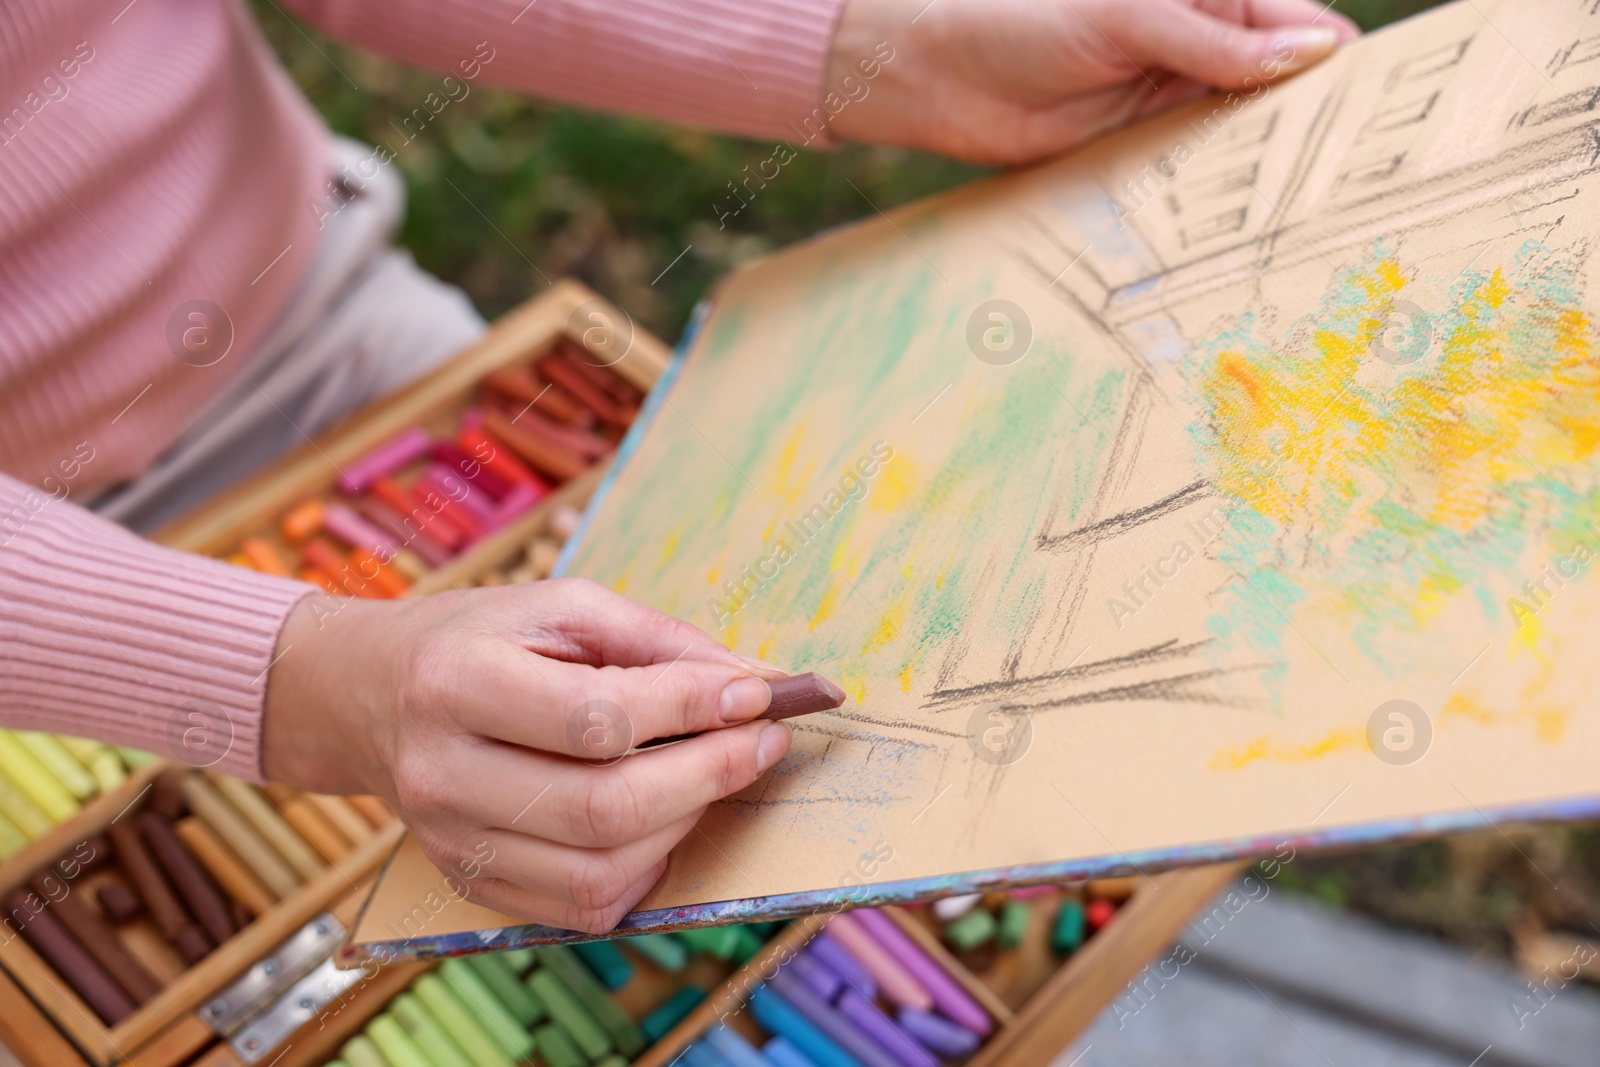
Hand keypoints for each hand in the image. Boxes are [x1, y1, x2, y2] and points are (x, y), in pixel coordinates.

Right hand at [261, 578, 791, 932]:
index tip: (759, 696)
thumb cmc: (476, 639)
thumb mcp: (558, 607)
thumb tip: (751, 685)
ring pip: (601, 870)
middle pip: (604, 807)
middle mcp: (443, 773)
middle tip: (762, 743)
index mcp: (456, 682)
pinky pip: (582, 907)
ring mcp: (452, 843)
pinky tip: (660, 820)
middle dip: (708, 775)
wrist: (367, 696)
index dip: (693, 709)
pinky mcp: (470, 884)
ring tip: (710, 775)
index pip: (597, 716)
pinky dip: (644, 869)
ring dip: (684, 825)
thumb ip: (655, 640)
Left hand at [827, 0, 1360, 164]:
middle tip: (1359, 179)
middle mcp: (1199, 53)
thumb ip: (1215, 40)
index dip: (1339, 66)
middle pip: (1278, 95)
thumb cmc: (1024, 18)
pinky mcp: (1136, 155)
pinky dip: (1211, 198)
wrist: (939, 76)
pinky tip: (1237, 226)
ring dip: (1263, 173)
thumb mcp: (1128, 14)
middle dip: (1312, 131)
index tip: (1384, 110)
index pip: (1299, 30)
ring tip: (1310, 214)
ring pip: (1238, 142)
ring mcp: (1168, 106)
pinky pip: (1188, 177)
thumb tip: (1312, 52)